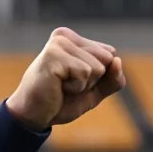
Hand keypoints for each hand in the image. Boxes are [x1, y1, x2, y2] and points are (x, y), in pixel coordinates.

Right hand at [6, 27, 125, 131]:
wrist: (35, 116)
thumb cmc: (61, 102)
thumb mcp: (94, 92)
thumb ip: (112, 80)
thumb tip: (118, 60)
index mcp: (75, 40)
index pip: (110, 55)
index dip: (99, 78)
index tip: (75, 82)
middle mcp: (66, 36)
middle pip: (106, 60)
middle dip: (92, 81)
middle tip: (67, 86)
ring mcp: (59, 43)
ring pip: (97, 67)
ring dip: (83, 85)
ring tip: (61, 86)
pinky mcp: (54, 53)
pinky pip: (85, 73)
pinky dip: (75, 87)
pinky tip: (58, 86)